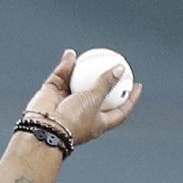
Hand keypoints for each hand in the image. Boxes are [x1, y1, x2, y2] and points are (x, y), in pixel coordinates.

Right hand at [26, 48, 143, 147]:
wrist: (45, 128)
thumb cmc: (73, 119)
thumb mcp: (94, 99)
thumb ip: (106, 83)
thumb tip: (120, 69)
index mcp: (98, 123)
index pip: (120, 111)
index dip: (130, 99)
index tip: (137, 85)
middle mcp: (83, 114)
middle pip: (99, 95)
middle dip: (106, 81)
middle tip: (115, 65)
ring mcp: (67, 104)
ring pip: (78, 83)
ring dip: (84, 70)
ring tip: (92, 55)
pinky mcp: (53, 95)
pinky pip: (62, 77)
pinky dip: (66, 66)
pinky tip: (71, 54)